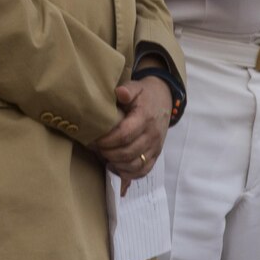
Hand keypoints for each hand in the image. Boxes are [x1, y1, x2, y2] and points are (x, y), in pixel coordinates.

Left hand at [93, 77, 171, 194]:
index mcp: (145, 117)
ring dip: (116, 163)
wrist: (165, 99)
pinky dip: (128, 173)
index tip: (94, 139)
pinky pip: (143, 171)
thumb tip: (119, 92)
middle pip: (128, 152)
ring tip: (105, 155)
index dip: (107, 140)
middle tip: (96, 148)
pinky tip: (116, 166)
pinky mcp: (156, 154)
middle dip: (108, 153)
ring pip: (135, 164)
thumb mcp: (136, 86)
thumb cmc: (145, 94)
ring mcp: (155, 147)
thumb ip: (127, 89)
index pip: (125, 134)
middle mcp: (152, 135)